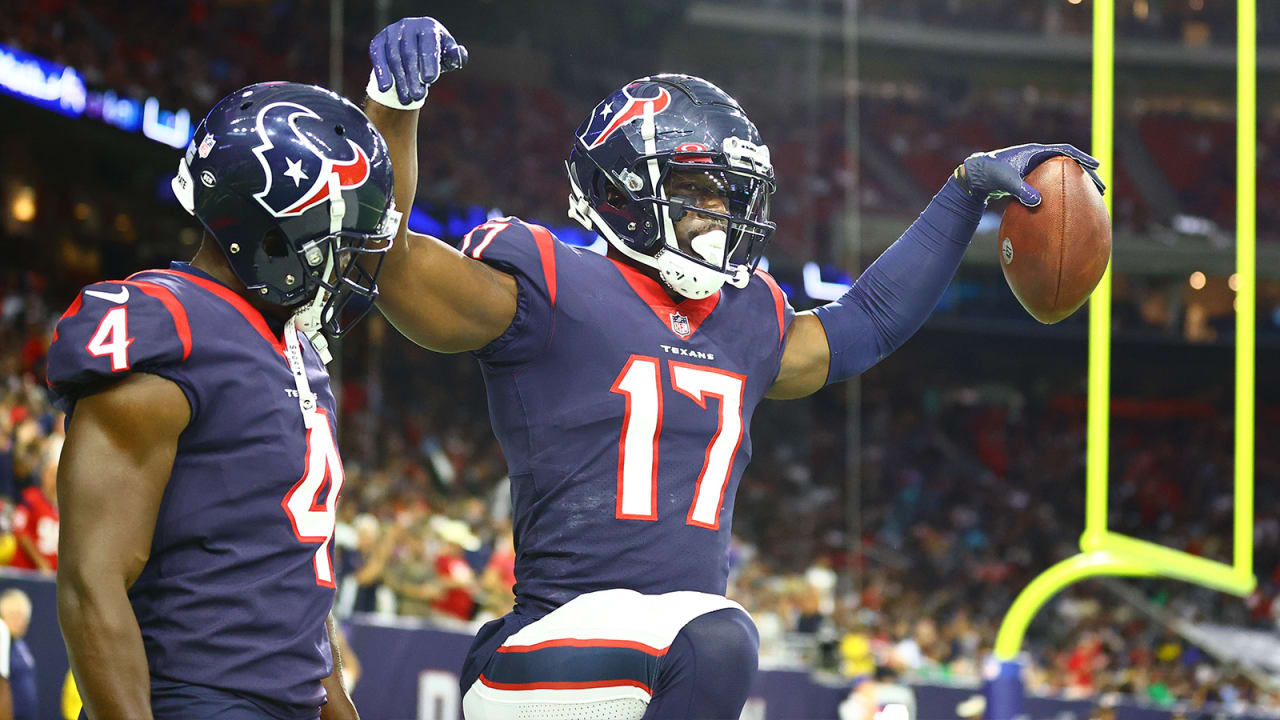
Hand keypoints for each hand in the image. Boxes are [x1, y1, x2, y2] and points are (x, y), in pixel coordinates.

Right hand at [368, 17, 467, 108]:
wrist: (412, 48)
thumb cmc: (433, 53)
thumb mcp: (446, 54)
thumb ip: (455, 56)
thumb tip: (460, 54)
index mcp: (428, 27)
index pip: (428, 43)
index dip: (429, 62)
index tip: (430, 80)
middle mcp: (408, 26)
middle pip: (409, 54)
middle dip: (414, 77)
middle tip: (418, 96)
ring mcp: (391, 32)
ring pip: (394, 58)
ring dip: (400, 80)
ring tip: (406, 99)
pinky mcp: (378, 42)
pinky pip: (379, 58)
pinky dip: (382, 73)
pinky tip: (385, 88)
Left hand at [954, 143, 1104, 206]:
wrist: (976, 176)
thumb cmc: (989, 174)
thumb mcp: (1005, 181)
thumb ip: (1020, 190)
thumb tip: (1038, 202)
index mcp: (1035, 152)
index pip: (1064, 151)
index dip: (1082, 157)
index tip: (1096, 165)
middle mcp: (1038, 158)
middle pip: (1069, 164)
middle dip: (1087, 175)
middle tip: (1102, 188)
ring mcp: (1037, 169)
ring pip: (1063, 176)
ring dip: (1078, 185)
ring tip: (1094, 199)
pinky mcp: (1033, 180)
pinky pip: (1053, 186)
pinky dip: (1063, 194)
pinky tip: (1070, 208)